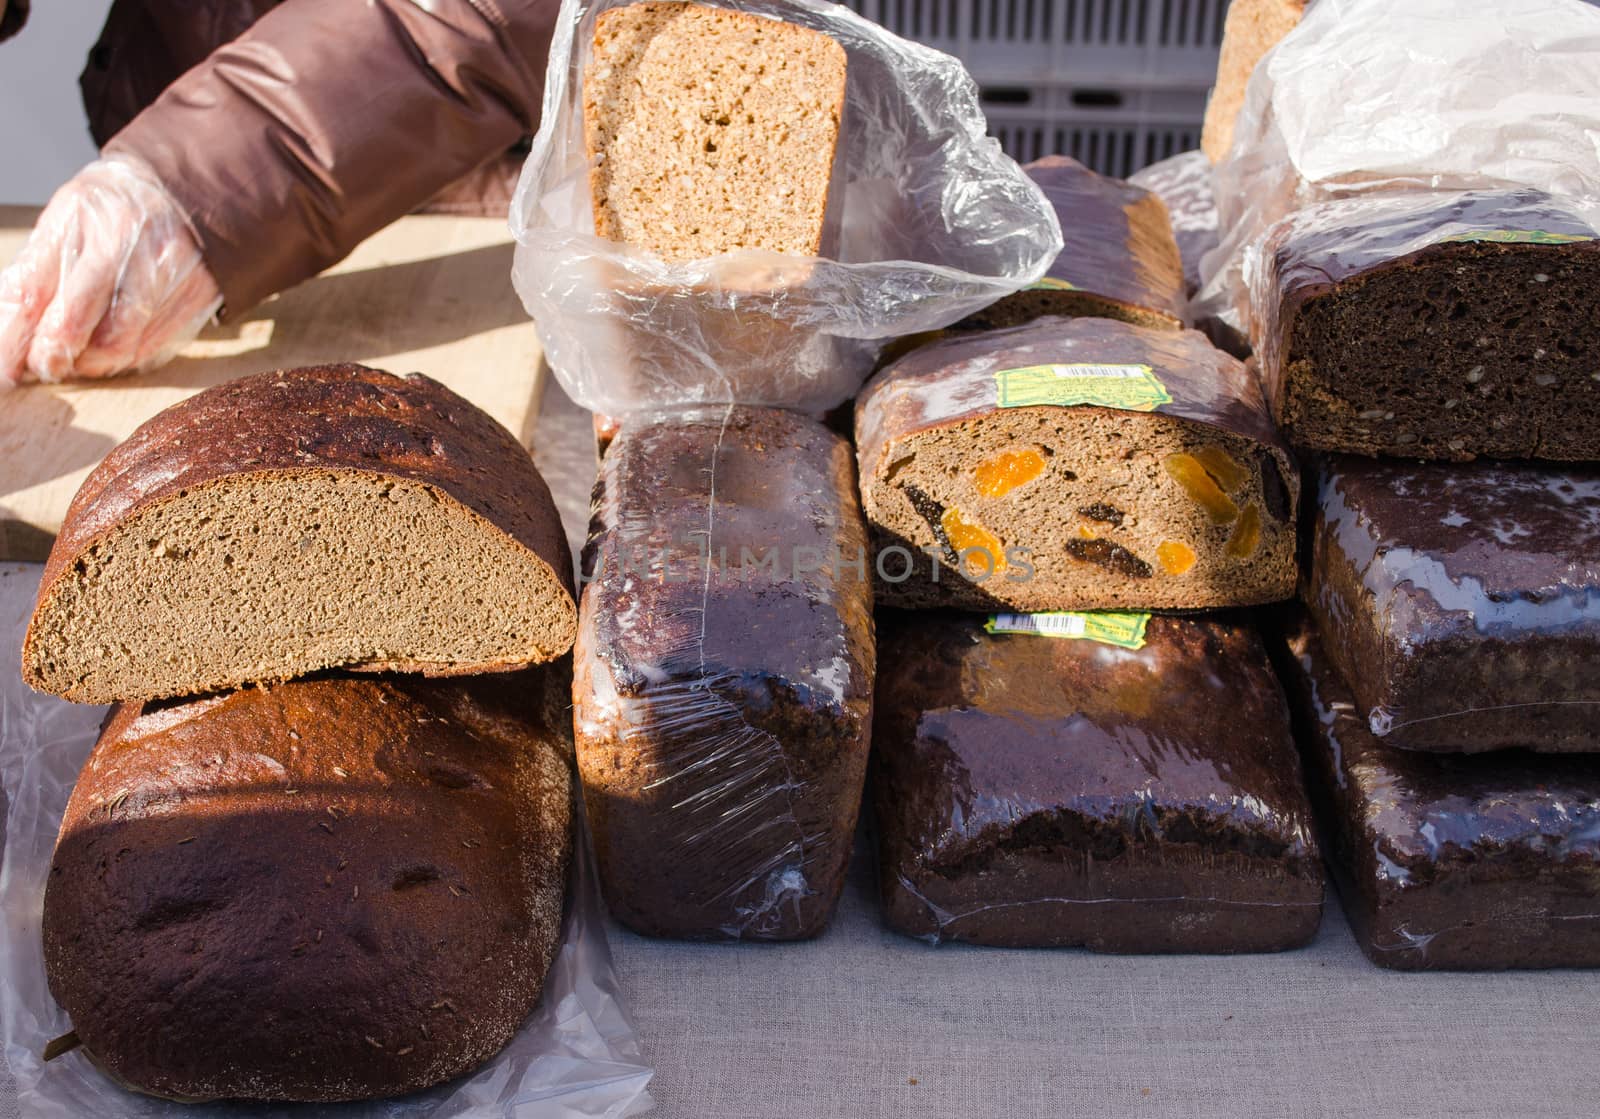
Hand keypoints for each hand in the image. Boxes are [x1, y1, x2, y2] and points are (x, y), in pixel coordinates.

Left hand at [0, 155, 221, 386]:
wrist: (186, 195)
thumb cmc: (114, 211)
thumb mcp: (66, 220)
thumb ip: (38, 268)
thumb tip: (10, 326)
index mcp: (78, 219)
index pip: (33, 291)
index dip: (15, 336)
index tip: (9, 364)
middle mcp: (122, 244)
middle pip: (73, 322)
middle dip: (51, 356)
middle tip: (44, 367)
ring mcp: (162, 272)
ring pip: (116, 344)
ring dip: (90, 363)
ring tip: (80, 361)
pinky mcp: (193, 296)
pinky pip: (152, 346)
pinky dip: (126, 358)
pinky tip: (114, 352)